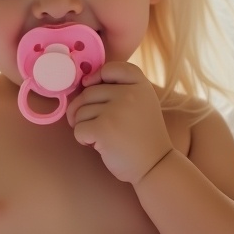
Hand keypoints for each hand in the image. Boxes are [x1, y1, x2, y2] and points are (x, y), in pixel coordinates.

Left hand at [66, 62, 171, 183]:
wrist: (155, 165)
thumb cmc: (142, 136)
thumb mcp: (142, 103)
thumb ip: (121, 89)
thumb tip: (84, 82)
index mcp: (140, 84)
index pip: (111, 68)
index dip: (96, 77)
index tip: (92, 88)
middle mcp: (129, 94)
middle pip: (88, 93)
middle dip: (83, 110)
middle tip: (95, 125)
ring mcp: (116, 110)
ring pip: (80, 111)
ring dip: (83, 125)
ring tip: (101, 136)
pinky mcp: (104, 129)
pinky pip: (78, 128)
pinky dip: (82, 139)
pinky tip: (97, 145)